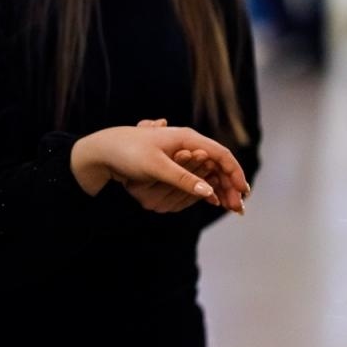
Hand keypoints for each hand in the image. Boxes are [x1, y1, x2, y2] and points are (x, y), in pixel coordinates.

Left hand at [71, 122, 248, 213]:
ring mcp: (180, 153)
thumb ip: (183, 179)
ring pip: (209, 171)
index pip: (222, 155)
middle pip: (218, 165)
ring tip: (230, 206)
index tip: (243, 193)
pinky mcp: (173, 162)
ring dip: (220, 188)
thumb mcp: (155, 166)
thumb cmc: (128, 153)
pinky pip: (197, 175)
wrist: (103, 149)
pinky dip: (206, 187)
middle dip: (230, 186)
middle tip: (238, 208)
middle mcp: (187, 143)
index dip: (235, 174)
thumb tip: (209, 193)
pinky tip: (213, 200)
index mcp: (187, 137)